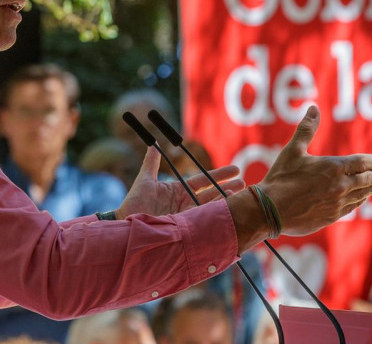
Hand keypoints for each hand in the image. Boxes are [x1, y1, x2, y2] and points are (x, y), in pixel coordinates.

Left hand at [116, 148, 245, 218]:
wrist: (127, 224)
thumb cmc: (134, 202)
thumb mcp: (145, 180)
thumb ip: (151, 162)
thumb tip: (154, 143)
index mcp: (179, 190)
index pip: (203, 180)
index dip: (219, 176)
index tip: (235, 170)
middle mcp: (185, 202)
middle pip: (212, 193)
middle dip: (228, 188)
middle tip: (245, 184)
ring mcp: (187, 215)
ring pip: (210, 207)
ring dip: (226, 201)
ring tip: (241, 196)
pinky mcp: (186, 227)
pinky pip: (204, 221)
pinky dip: (216, 216)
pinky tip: (228, 212)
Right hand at [259, 106, 371, 236]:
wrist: (270, 209)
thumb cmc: (280, 178)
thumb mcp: (293, 150)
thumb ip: (306, 129)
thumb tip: (313, 108)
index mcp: (334, 167)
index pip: (364, 163)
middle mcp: (341, 185)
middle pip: (368, 179)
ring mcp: (338, 203)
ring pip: (363, 195)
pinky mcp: (332, 216)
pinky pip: (352, 207)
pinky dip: (360, 201)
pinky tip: (361, 199)